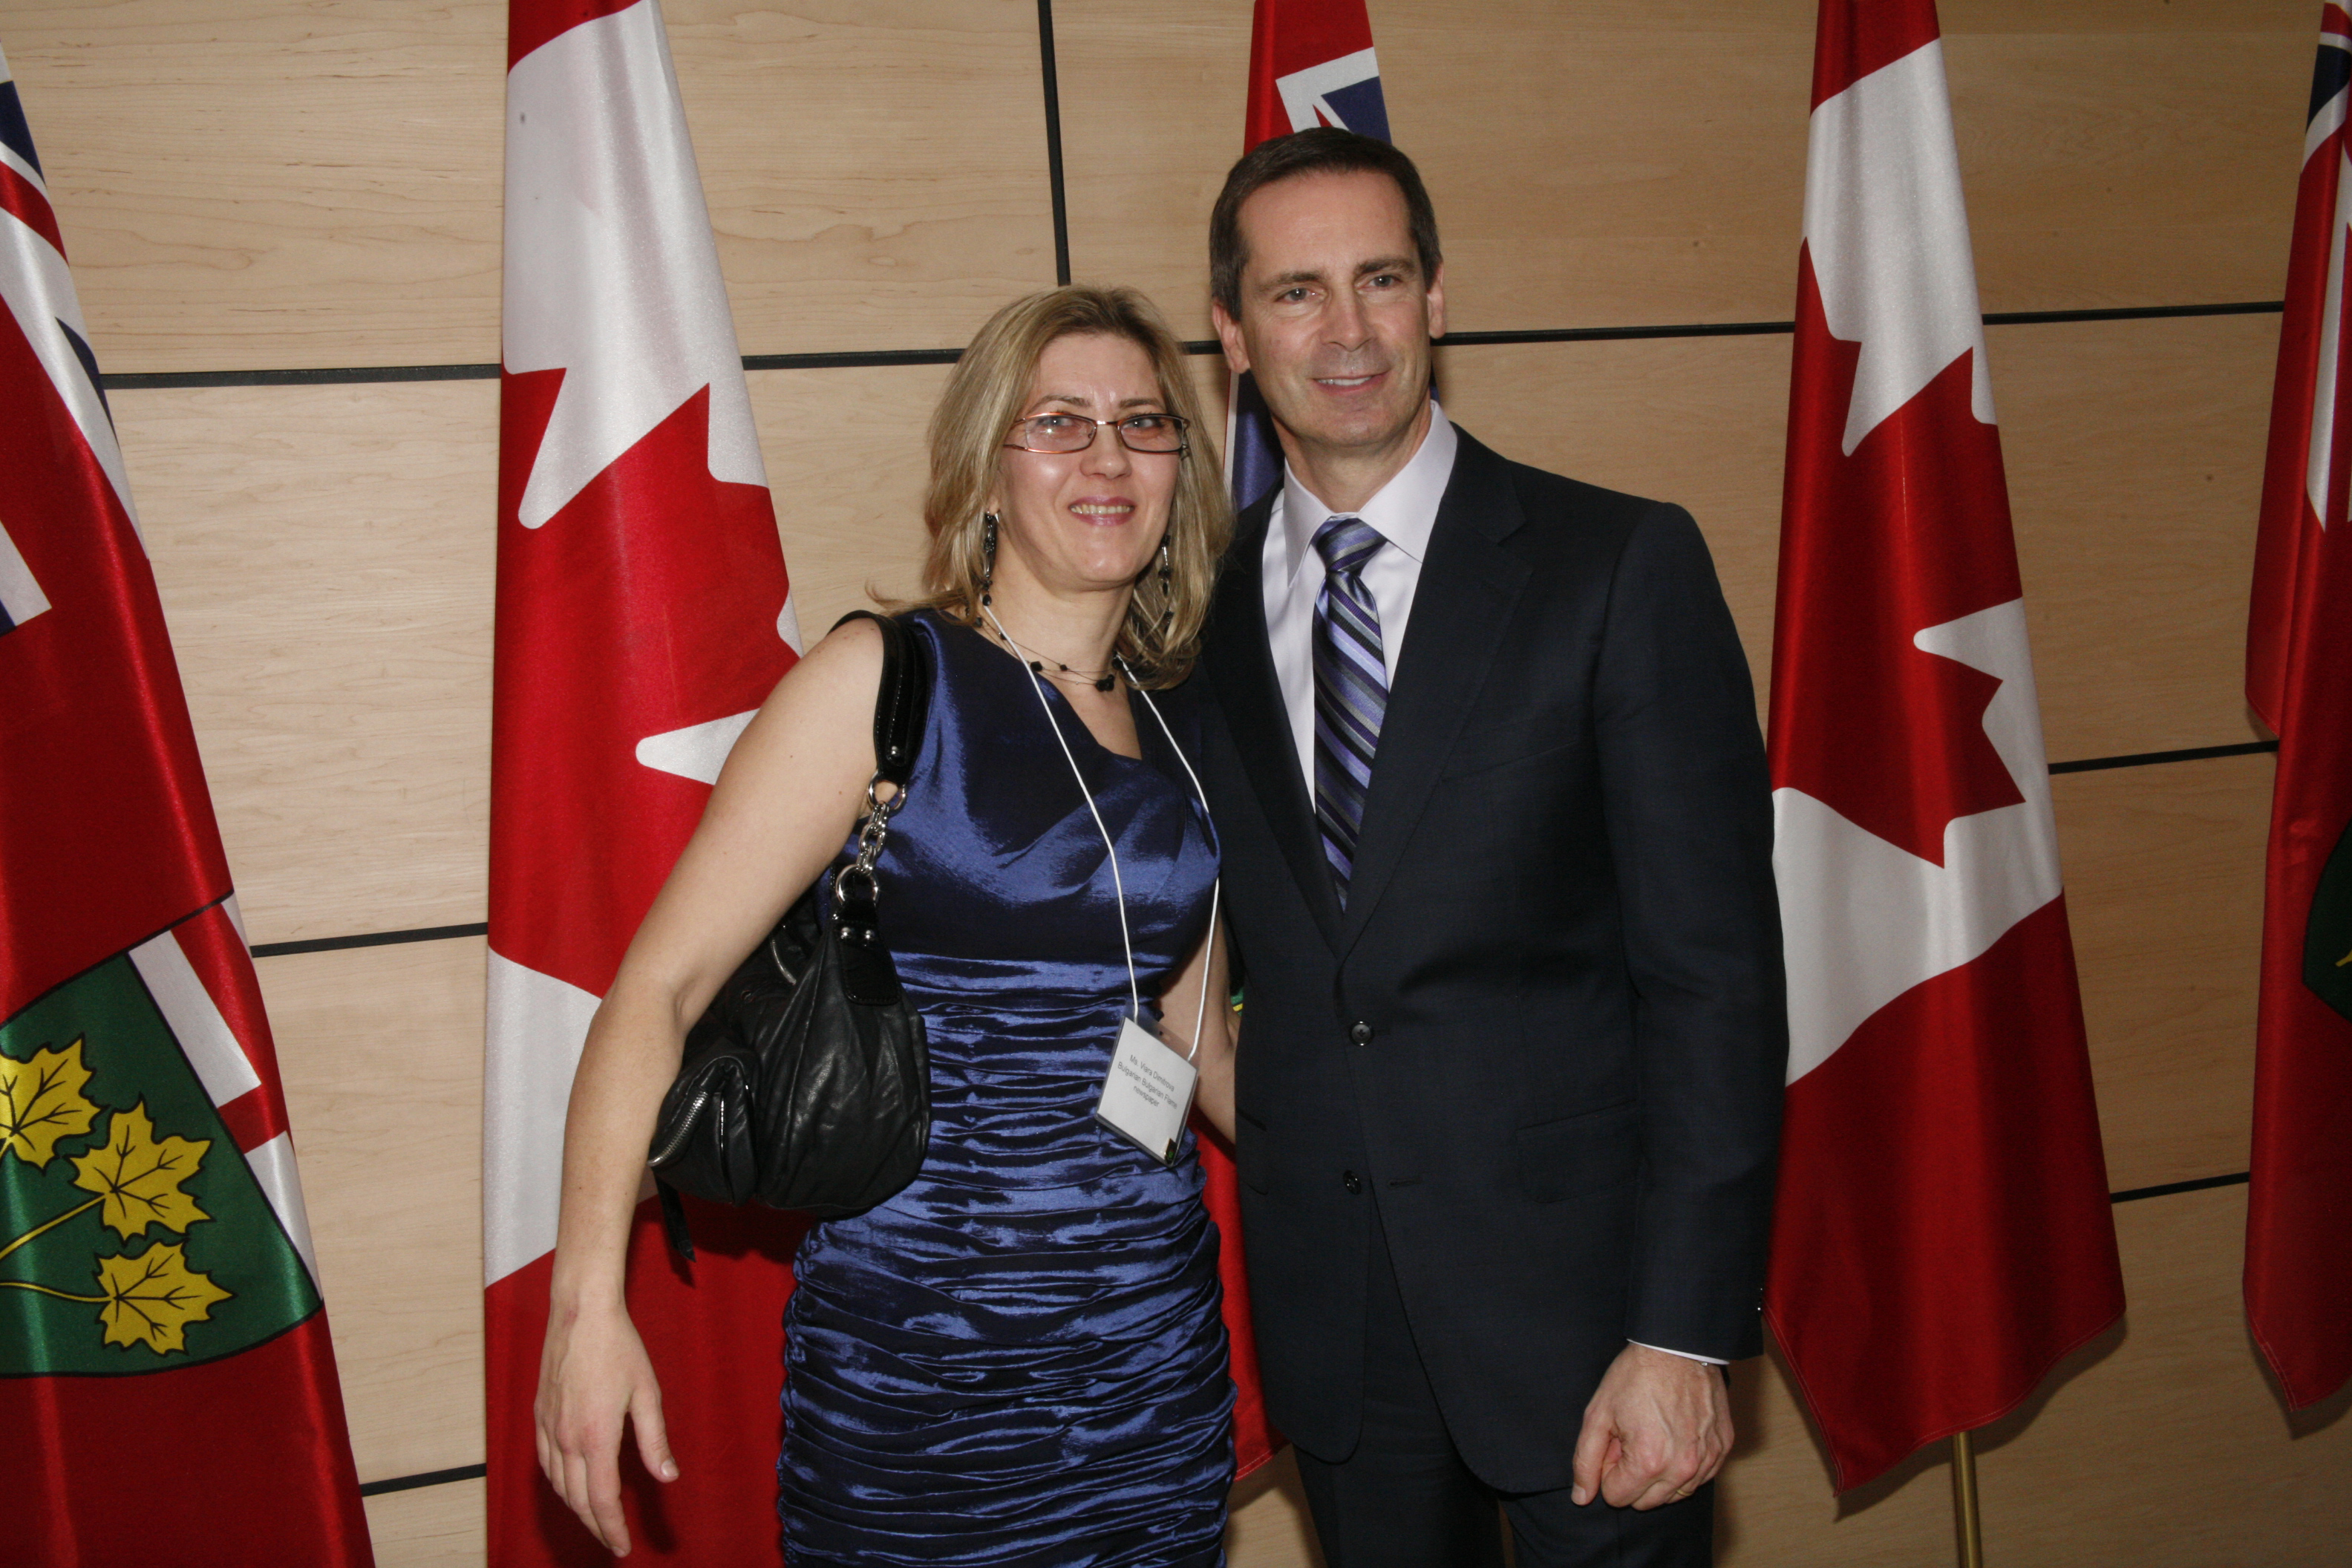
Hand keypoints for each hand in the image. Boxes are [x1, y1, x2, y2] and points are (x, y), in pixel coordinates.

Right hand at [535, 1295, 677, 1554]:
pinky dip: (559, 1484)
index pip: (601, 1499)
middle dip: (595, 1525)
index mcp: (596, 1436)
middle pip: (577, 1499)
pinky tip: (570, 1485)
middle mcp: (566, 1438)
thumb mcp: (647, 1393)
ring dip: (576, 1507)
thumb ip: (655, 1440)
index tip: (621, 1547)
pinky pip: (546, 1463)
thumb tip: (667, 1477)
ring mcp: (548, 1427)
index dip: (611, 1528)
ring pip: (558, 1485)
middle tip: (612, 1540)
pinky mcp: (540, 1416)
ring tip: (596, 1518)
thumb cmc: (619, 1348)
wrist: (581, 1313)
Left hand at [1570, 1343, 1731, 1509]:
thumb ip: (1586, 1460)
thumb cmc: (1635, 1376)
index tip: (1614, 1442)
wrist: (1678, 1346)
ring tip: (1654, 1435)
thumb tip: (1582, 1498)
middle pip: (1645, 1502)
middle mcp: (1682, 1469)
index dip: (1609, 1470)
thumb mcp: (1598, 1414)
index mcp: (1648, 1462)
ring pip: (1674, 1494)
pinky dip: (1684, 1466)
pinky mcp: (1722, 1449)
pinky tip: (1675, 1437)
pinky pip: (1699, 1478)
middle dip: (1632, 1476)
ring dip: (1659, 1475)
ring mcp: (1707, 1460)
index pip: (1617, 1497)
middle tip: (1631, 1438)